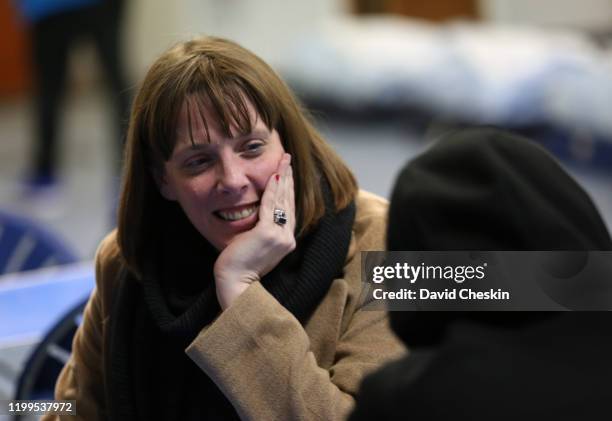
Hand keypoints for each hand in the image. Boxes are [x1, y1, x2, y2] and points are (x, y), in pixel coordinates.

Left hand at [214, 153, 295, 308]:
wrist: (235, 283)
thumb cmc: (240, 267)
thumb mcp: (256, 246)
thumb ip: (262, 232)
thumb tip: (259, 217)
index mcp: (286, 240)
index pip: (288, 209)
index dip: (288, 189)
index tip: (286, 172)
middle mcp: (287, 237)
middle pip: (288, 201)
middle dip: (288, 177)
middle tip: (288, 158)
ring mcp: (279, 235)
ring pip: (282, 200)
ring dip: (283, 177)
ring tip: (284, 160)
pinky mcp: (267, 233)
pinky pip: (270, 205)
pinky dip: (272, 189)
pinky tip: (274, 175)